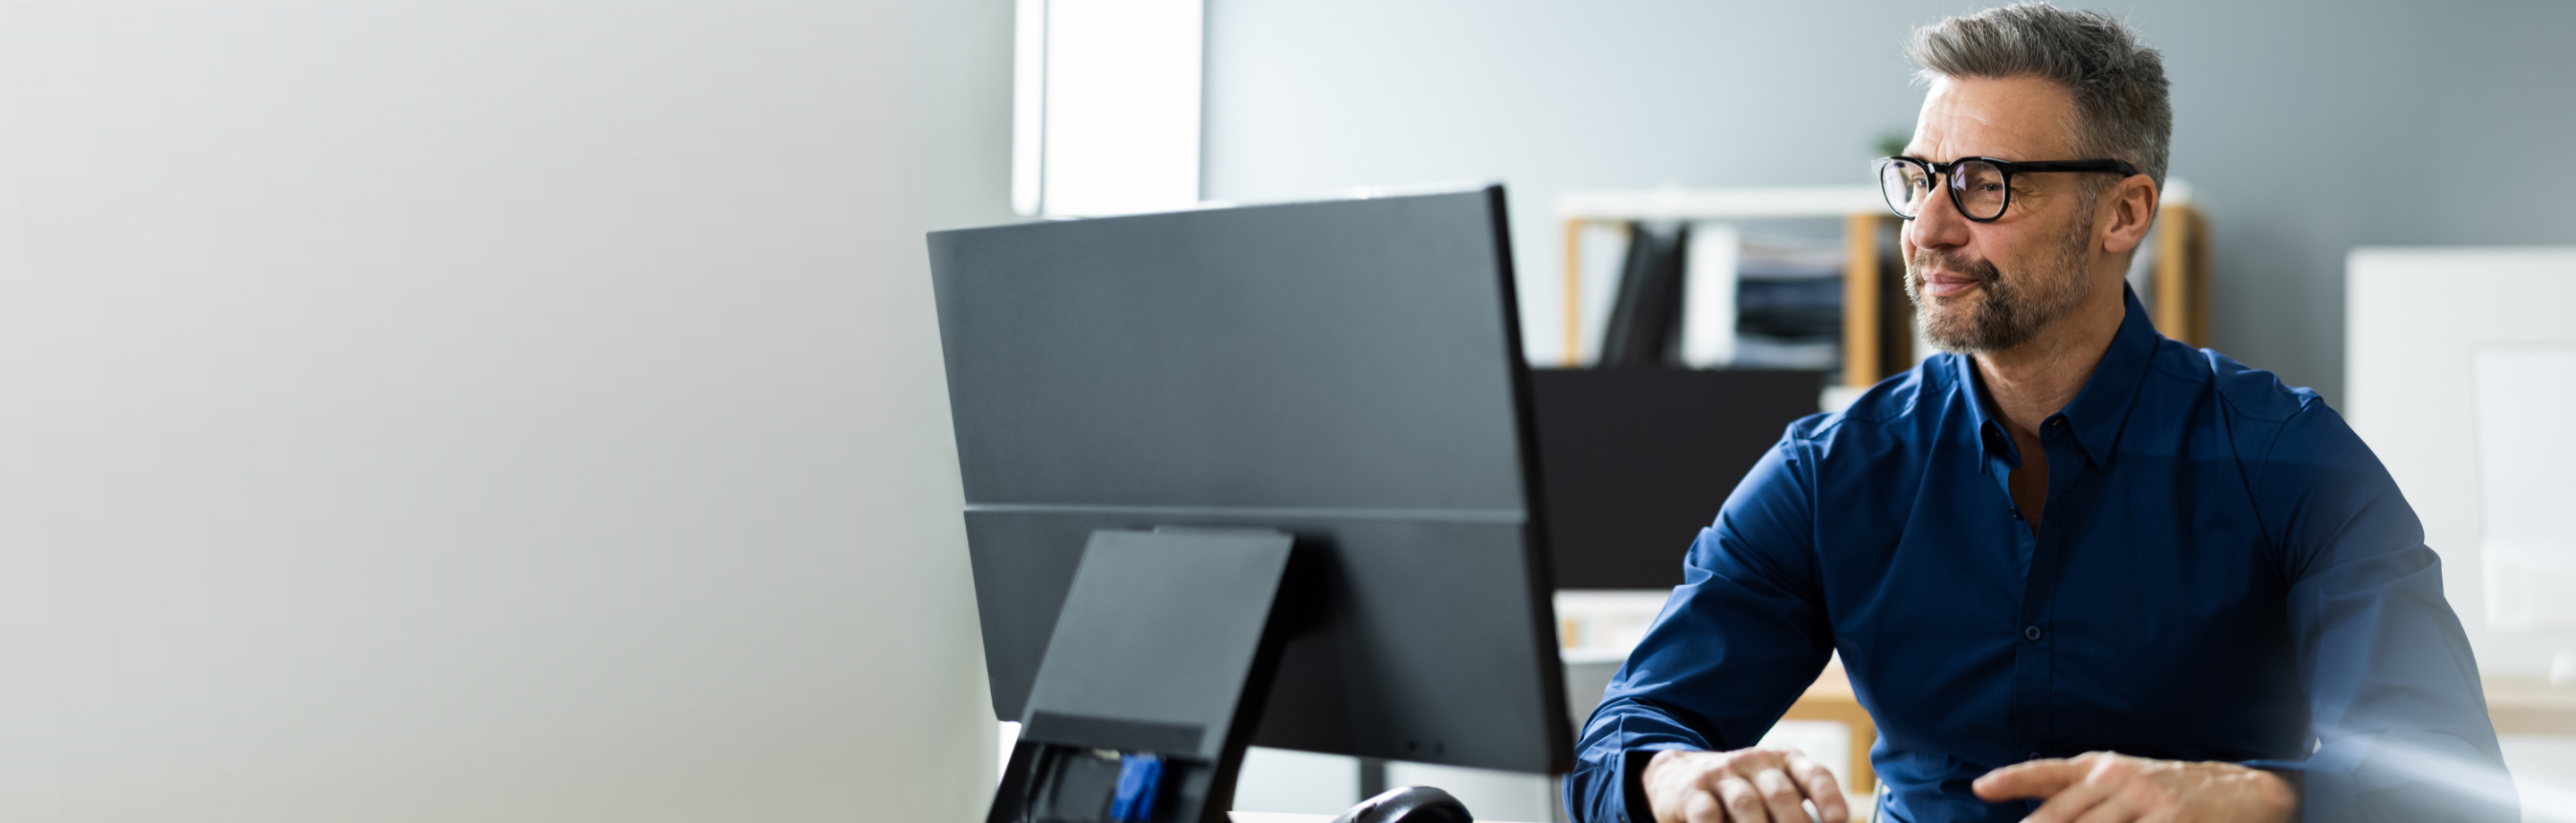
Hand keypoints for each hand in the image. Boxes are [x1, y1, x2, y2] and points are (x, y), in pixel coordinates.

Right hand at [1642, 747, 1848, 822]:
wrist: (1676, 775)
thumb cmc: (1738, 794)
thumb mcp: (1768, 794)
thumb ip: (1793, 812)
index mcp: (1783, 762)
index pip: (1813, 774)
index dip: (1829, 797)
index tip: (1838, 821)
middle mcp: (1754, 762)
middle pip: (1781, 792)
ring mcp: (1721, 774)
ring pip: (1746, 802)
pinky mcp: (1691, 792)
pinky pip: (1706, 813)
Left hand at [1972, 751, 2295, 822]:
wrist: (2236, 791)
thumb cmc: (2163, 787)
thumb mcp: (2117, 776)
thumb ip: (2072, 791)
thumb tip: (2028, 817)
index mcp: (2099, 766)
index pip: (2047, 772)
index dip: (2011, 779)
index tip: (1980, 787)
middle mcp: (2119, 779)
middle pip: (2063, 816)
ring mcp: (2147, 801)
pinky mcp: (2173, 822)